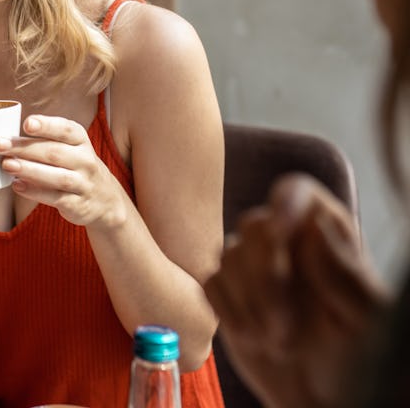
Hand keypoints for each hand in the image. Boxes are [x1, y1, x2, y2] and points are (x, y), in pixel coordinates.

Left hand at [0, 114, 126, 226]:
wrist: (104, 199)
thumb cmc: (75, 165)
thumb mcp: (69, 147)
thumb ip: (44, 141)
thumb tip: (7, 138)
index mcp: (80, 140)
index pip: (65, 129)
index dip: (46, 125)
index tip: (27, 124)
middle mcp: (85, 160)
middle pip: (54, 152)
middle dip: (25, 147)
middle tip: (0, 144)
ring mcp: (83, 183)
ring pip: (57, 176)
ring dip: (29, 169)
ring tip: (7, 165)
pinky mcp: (77, 204)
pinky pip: (56, 198)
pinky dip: (35, 192)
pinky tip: (17, 185)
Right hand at [204, 174, 388, 407]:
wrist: (325, 398)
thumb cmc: (360, 361)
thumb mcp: (370, 323)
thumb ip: (348, 276)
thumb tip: (314, 231)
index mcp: (328, 234)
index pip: (298, 193)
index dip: (286, 202)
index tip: (282, 228)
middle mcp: (288, 240)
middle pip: (256, 226)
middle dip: (266, 278)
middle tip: (286, 327)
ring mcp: (253, 264)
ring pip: (228, 255)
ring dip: (250, 304)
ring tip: (280, 342)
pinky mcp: (227, 290)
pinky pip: (210, 284)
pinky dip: (229, 314)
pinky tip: (255, 339)